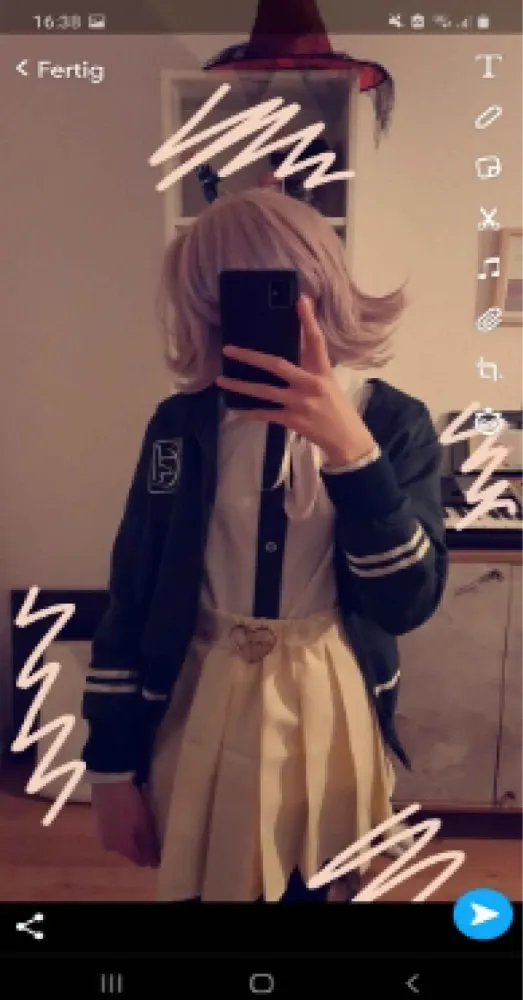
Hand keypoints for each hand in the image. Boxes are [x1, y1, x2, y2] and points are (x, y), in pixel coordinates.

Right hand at [91, 782, 160, 867]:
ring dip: (132, 836)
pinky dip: (123, 828)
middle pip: (129, 851)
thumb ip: (149, 844)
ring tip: (142, 823)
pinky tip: (129, 816)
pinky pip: (114, 831)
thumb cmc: (129, 803)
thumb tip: (154, 863)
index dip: (151, 858)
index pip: (139, 861)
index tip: (161, 852)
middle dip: (141, 846)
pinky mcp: (98, 821)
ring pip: (121, 840)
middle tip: (153, 835)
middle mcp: (109, 845)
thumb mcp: (144, 824)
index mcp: (121, 847)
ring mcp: (101, 833)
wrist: (108, 781)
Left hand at [216, 296, 375, 467]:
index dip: (308, 320)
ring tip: (221, 381)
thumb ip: (311, 365)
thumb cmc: (337, 408)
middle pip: (277, 365)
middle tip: (228, 349)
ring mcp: (300, 403)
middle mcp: (311, 384)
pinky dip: (251, 412)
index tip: (300, 300)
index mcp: (322, 371)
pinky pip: (266, 414)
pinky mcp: (294, 420)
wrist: (347, 439)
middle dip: (250, 357)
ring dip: (240, 386)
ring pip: (264, 392)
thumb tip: (297, 345)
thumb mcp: (329, 382)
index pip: (316, 341)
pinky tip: (236, 409)